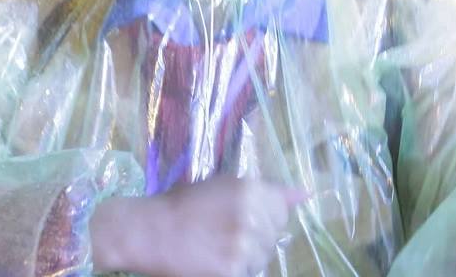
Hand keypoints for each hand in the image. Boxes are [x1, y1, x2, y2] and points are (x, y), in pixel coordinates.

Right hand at [90, 176, 305, 276]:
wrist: (150, 230)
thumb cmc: (183, 205)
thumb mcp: (224, 186)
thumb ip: (265, 192)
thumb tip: (306, 194)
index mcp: (251, 190)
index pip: (282, 210)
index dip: (265, 216)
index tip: (244, 218)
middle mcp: (252, 216)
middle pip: (273, 236)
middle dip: (255, 236)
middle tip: (223, 233)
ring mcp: (244, 246)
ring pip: (263, 258)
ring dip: (246, 256)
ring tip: (217, 248)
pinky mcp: (233, 271)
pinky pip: (248, 273)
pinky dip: (234, 269)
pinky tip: (213, 260)